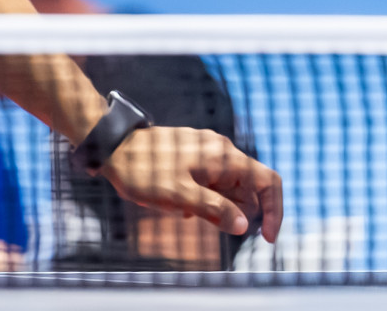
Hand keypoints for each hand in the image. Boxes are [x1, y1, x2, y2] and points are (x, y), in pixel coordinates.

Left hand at [99, 126, 282, 241]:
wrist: (111, 148)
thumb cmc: (143, 171)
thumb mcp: (180, 197)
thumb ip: (215, 210)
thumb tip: (244, 225)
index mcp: (223, 156)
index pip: (268, 182)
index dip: (275, 211)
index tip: (267, 238)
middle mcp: (219, 149)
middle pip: (247, 188)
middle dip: (232, 210)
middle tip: (198, 216)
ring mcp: (205, 150)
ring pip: (226, 187)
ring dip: (212, 205)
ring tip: (180, 207)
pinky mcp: (192, 154)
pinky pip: (209, 181)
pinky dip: (200, 196)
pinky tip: (175, 201)